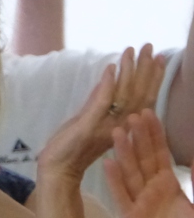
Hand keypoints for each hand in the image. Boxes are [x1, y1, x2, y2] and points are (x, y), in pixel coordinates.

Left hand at [39, 44, 164, 180]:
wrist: (57, 170)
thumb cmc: (72, 148)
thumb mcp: (88, 120)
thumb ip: (99, 101)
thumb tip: (109, 79)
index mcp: (122, 126)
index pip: (144, 98)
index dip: (153, 78)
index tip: (160, 58)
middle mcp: (118, 127)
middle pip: (139, 94)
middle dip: (146, 69)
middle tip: (150, 46)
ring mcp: (104, 127)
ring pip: (124, 95)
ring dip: (129, 71)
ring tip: (132, 51)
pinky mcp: (88, 127)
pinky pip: (101, 104)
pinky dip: (107, 85)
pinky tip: (110, 68)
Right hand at [105, 112, 193, 217]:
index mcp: (168, 187)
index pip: (159, 155)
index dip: (154, 135)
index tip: (147, 113)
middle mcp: (151, 193)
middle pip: (142, 159)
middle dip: (137, 137)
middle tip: (130, 113)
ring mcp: (139, 206)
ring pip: (130, 174)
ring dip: (122, 152)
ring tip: (115, 130)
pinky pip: (122, 197)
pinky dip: (115, 180)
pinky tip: (108, 162)